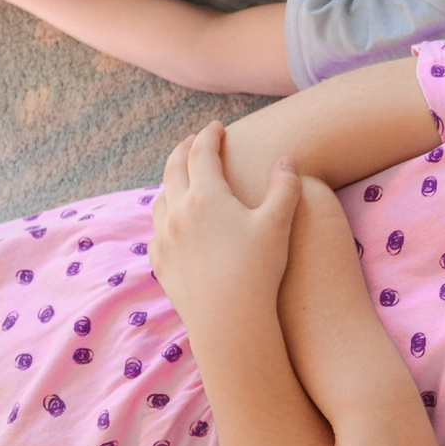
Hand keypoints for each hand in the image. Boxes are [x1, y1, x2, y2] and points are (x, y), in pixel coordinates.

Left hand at [151, 123, 299, 340]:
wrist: (227, 318)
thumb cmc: (258, 268)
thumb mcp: (279, 223)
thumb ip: (284, 186)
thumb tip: (287, 159)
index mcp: (206, 195)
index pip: (202, 153)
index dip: (209, 136)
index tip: (216, 127)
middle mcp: (178, 211)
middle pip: (173, 169)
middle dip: (184, 150)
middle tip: (194, 141)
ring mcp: (164, 237)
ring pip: (161, 198)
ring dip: (171, 181)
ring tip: (182, 179)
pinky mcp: (160, 261)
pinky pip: (157, 230)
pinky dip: (165, 216)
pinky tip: (174, 223)